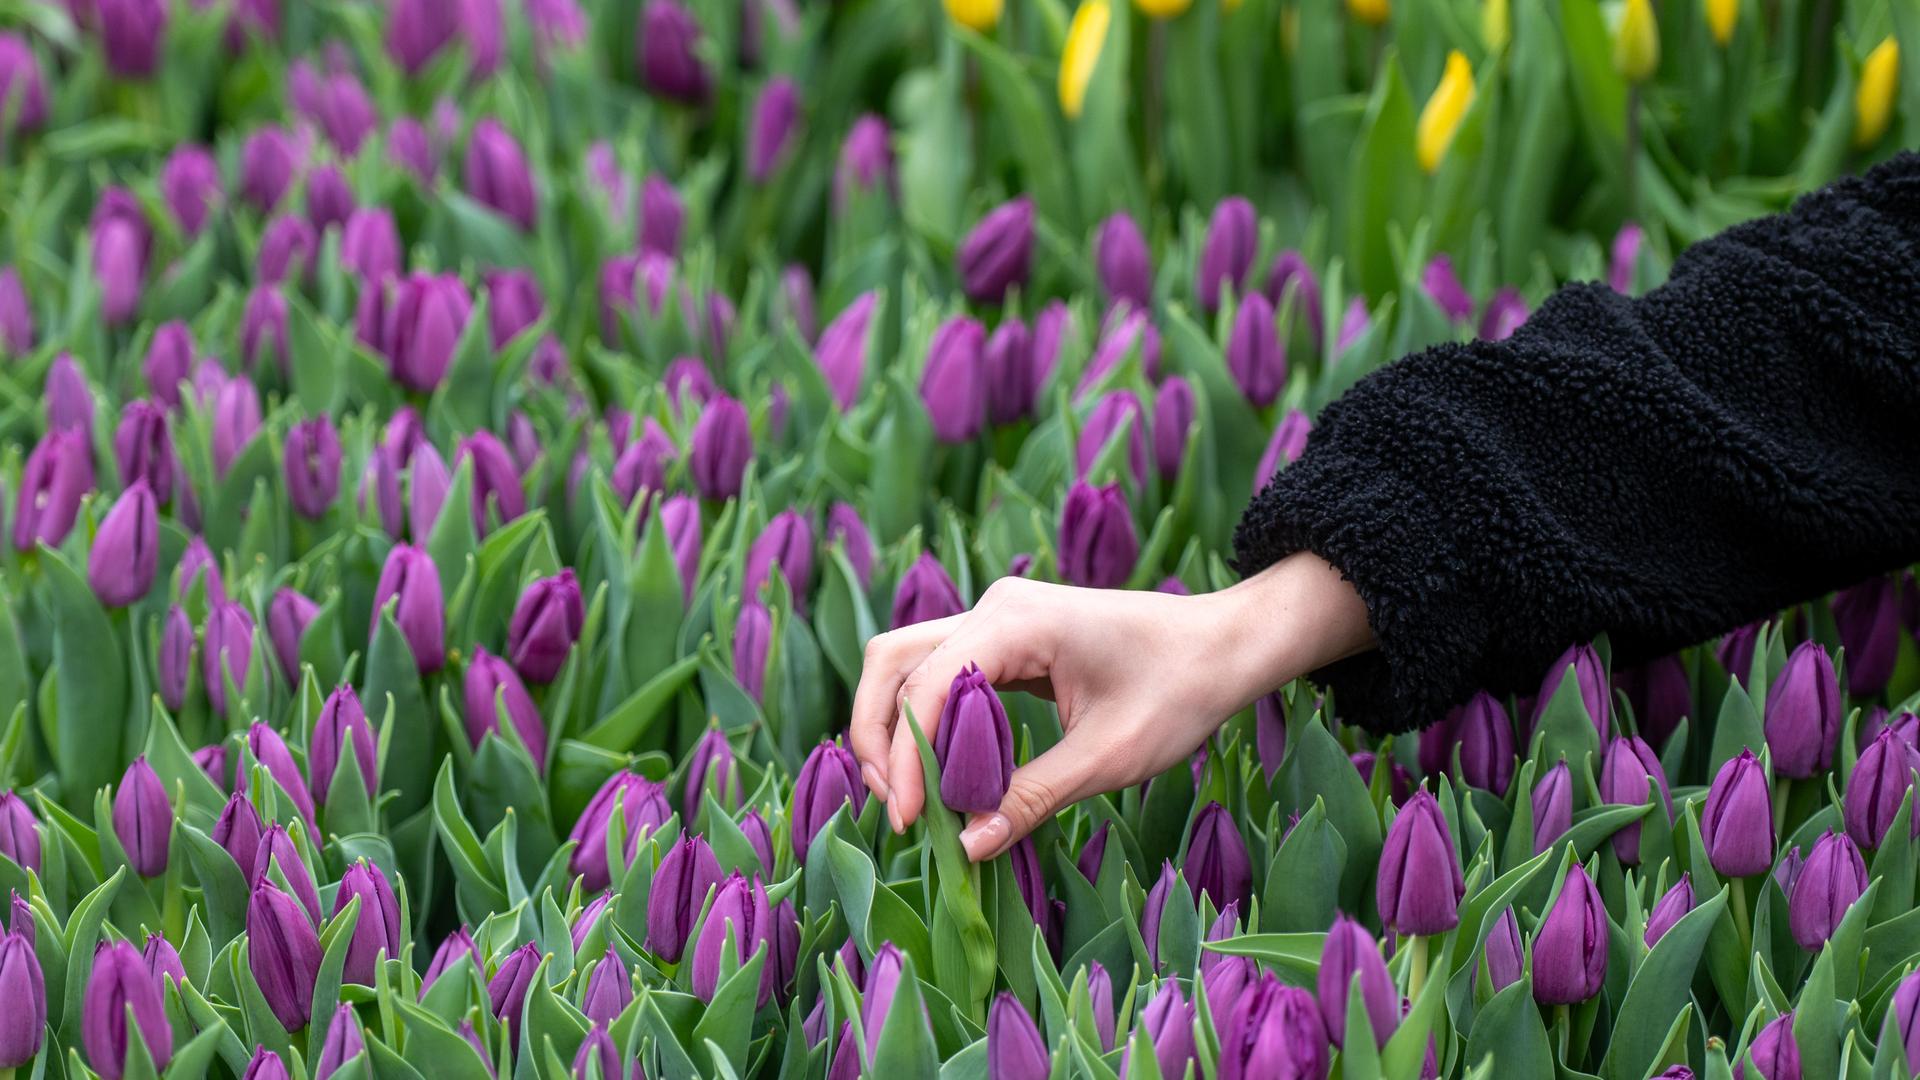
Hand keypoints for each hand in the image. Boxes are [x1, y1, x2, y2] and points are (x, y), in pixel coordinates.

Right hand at [848, 551, 1372, 860]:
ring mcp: (997, 617)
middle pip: (894, 661)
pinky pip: (942, 672)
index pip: (926, 687)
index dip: (905, 758)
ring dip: (893, 726)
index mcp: (1017, 621)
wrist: (1224, 645)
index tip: (910, 822)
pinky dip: (924, 720)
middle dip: (878, 736)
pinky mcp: (1006, 637)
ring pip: (908, 663)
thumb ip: (1033, 798)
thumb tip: (968, 844)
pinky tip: (936, 774)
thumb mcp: (1109, 757)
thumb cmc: (1180, 691)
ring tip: (905, 797)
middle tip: (895, 810)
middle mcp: (995, 607)